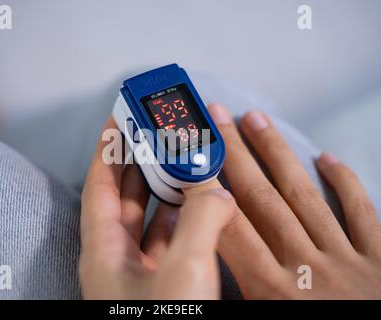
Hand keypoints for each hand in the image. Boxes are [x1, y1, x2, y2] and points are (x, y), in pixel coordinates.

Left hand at [79, 118, 235, 298]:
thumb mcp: (183, 269)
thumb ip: (200, 222)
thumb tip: (217, 193)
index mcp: (104, 252)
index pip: (98, 185)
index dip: (106, 150)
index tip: (118, 121)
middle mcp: (116, 261)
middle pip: (124, 199)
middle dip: (140, 164)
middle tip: (156, 137)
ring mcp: (137, 275)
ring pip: (148, 222)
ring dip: (165, 194)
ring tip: (182, 167)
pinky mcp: (159, 287)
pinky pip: (167, 243)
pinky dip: (181, 224)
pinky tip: (197, 212)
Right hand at [208, 104, 380, 298]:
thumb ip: (244, 298)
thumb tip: (220, 272)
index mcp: (273, 291)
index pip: (230, 227)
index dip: (207, 188)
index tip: (192, 157)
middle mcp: (305, 267)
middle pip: (262, 198)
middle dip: (236, 154)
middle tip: (219, 118)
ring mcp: (347, 259)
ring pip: (303, 195)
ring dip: (277, 155)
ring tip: (257, 121)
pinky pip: (363, 212)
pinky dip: (345, 183)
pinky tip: (327, 158)